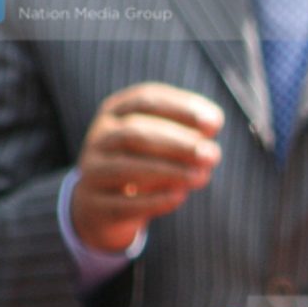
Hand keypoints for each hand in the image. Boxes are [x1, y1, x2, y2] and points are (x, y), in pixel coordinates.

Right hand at [69, 84, 223, 252]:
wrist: (101, 205)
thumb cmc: (143, 163)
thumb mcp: (160, 141)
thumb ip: (186, 131)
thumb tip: (212, 124)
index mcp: (114, 112)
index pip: (146, 100)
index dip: (181, 109)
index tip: (215, 122)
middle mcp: (98, 138)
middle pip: (135, 134)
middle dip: (178, 143)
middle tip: (213, 154)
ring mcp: (92, 172)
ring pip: (126, 168)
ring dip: (169, 171)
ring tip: (202, 176)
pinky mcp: (96, 206)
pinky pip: (124, 204)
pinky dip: (154, 200)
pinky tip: (180, 197)